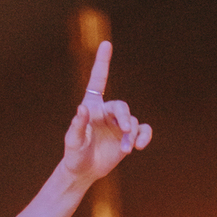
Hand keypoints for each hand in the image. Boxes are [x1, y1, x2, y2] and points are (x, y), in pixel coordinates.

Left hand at [61, 41, 151, 187]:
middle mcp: (106, 112)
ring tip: (127, 149)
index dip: (102, 63)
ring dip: (131, 135)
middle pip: (121, 107)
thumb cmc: (74, 155)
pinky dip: (144, 136)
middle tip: (125, 129)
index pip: (98, 81)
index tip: (106, 44)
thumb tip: (82, 109)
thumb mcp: (72, 141)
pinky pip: (143, 130)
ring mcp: (119, 124)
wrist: (83, 171)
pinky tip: (139, 146)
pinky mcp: (128, 136)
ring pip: (132, 122)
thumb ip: (77, 125)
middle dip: (124, 117)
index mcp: (91, 107)